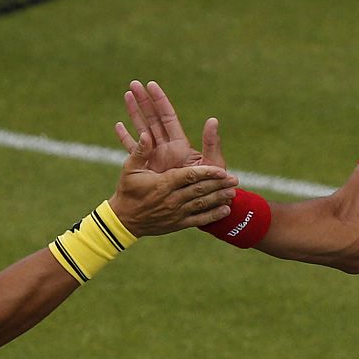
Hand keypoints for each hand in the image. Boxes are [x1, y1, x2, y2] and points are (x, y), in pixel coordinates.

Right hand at [107, 129, 236, 236]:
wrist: (124, 221)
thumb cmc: (127, 191)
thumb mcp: (129, 169)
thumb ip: (139, 152)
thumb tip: (145, 134)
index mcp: (163, 184)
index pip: (189, 177)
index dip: (206, 174)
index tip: (220, 170)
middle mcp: (172, 199)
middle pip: (200, 190)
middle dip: (218, 185)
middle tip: (234, 179)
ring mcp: (176, 213)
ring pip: (202, 205)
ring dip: (219, 198)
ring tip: (233, 193)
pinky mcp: (178, 224)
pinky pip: (198, 220)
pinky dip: (212, 216)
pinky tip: (225, 210)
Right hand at [117, 80, 228, 173]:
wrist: (197, 207)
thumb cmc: (210, 184)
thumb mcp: (212, 163)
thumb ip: (211, 143)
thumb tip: (213, 120)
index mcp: (179, 145)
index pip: (168, 117)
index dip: (160, 101)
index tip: (151, 84)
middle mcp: (166, 148)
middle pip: (153, 120)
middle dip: (144, 101)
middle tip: (134, 83)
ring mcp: (155, 157)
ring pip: (141, 130)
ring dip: (134, 113)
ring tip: (126, 94)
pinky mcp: (147, 169)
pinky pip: (133, 151)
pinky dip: (126, 138)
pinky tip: (118, 125)